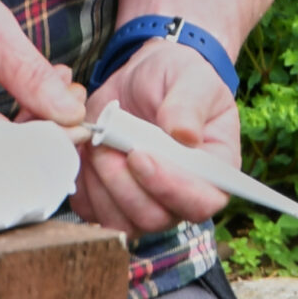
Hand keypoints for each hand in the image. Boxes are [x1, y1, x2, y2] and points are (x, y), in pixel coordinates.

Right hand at [0, 0, 83, 160]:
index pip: (8, 150)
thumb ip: (32, 77)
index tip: (81, 119)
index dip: (50, 140)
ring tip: (52, 90)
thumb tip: (73, 115)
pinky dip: (7, 134)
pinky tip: (26, 104)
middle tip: (71, 94)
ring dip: (30, 134)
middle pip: (2, 161)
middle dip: (46, 134)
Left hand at [71, 38, 235, 237]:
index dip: (170, 188)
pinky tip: (88, 152)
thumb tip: (185, 134)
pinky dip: (84, 184)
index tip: (140, 155)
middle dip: (125, 183)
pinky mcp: (112, 199)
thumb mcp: (190, 77)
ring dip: (102, 183)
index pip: (201, 202)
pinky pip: (92, 211)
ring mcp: (146, 202)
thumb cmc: (177, 78)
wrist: (142, 80)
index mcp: (213, 172)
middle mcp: (181, 195)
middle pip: (155, 218)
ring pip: (121, 220)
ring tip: (99, 141)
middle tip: (110, 141)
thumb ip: (189, 105)